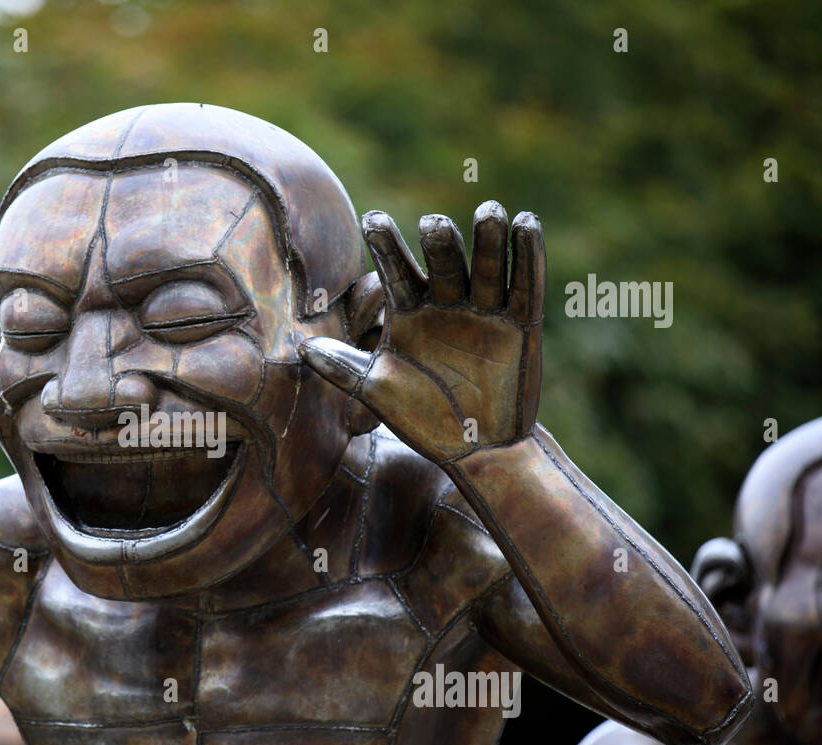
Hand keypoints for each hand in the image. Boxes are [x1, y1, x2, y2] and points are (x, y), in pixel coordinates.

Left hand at [299, 201, 545, 463]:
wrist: (472, 449)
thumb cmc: (420, 418)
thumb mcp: (377, 392)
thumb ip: (343, 368)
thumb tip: (301, 349)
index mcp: (409, 311)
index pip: (396, 270)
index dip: (386, 245)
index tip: (372, 220)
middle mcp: (446, 303)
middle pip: (443, 262)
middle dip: (440, 243)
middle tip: (433, 224)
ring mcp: (484, 310)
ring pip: (485, 267)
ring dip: (487, 240)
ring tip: (488, 212)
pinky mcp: (522, 323)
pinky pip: (525, 285)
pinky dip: (527, 256)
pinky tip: (525, 224)